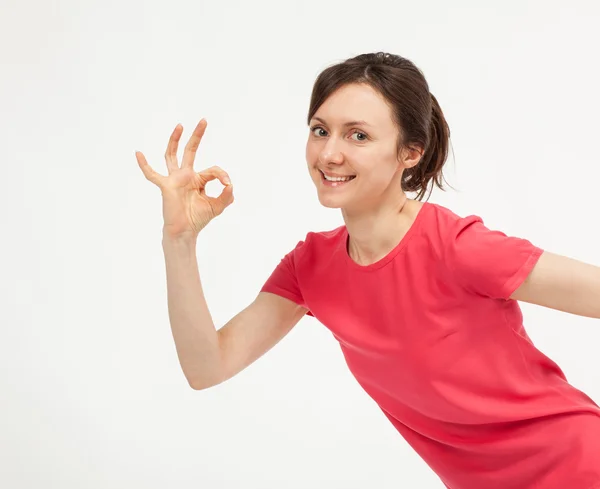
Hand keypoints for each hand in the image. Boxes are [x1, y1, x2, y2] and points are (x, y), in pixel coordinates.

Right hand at [136, 119, 233, 238]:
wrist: (185, 231)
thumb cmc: (198, 218)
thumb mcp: (217, 206)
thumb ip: (226, 196)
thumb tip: (230, 184)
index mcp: (198, 180)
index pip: (212, 170)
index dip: (222, 175)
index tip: (228, 184)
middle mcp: (185, 176)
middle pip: (190, 151)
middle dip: (197, 136)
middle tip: (204, 120)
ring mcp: (174, 179)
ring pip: (172, 155)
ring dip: (175, 140)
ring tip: (180, 126)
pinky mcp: (166, 186)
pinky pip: (152, 174)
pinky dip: (144, 165)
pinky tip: (138, 153)